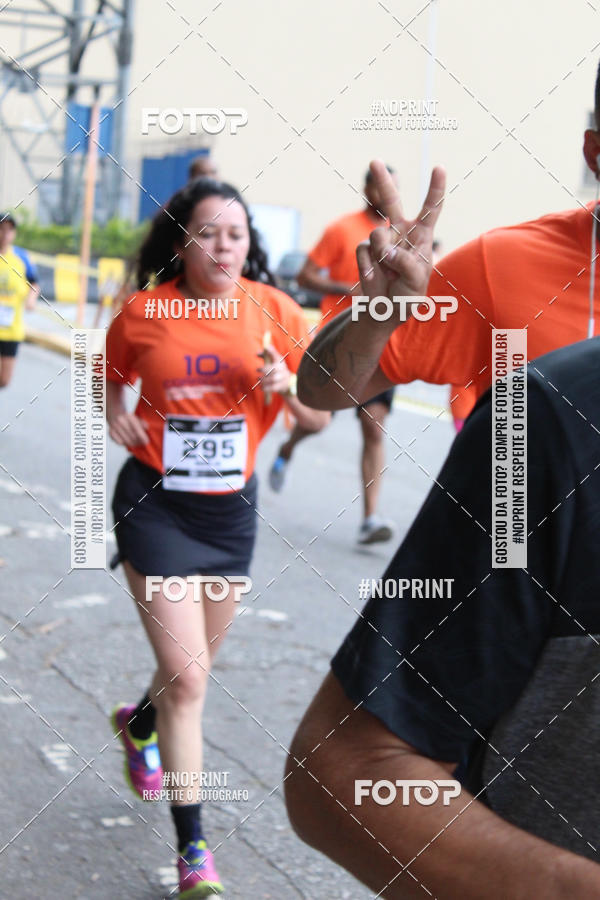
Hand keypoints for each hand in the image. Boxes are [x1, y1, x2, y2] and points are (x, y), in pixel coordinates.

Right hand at [108, 410, 149, 446]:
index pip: (137, 429)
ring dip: (133, 444)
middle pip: (132, 436)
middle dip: (138, 442)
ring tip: (137, 444)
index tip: (146, 442)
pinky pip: (119, 442)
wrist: (115, 414)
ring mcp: (114, 426)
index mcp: (128, 416)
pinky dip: (125, 444)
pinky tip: (129, 442)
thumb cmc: (129, 419)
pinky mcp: (110, 432)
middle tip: (142, 444)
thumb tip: (147, 427)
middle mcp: (120, 420)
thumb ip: (142, 423)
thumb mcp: (136, 418)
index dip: (142, 437)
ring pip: (126, 440)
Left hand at [257, 345, 290, 394]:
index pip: (275, 355)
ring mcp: (282, 378)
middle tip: (258, 370)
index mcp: (280, 362)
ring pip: (273, 379)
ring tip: (258, 379)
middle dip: (265, 370)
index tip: (261, 355)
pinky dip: (266, 388)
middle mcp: (282, 369)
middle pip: (274, 369)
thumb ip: (265, 355)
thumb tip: (257, 354)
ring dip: (264, 379)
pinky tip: (261, 387)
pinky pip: (273, 387)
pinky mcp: (281, 386)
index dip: (269, 354)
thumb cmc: (277, 368)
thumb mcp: (273, 360)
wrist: (287, 380)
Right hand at [357, 159, 445, 306]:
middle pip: (392, 201)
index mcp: (421, 237)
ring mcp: (382, 242)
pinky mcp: (366, 252)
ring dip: (381, 256)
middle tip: (374, 161)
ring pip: (377, 235)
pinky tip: (373, 279)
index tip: (439, 168)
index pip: (430, 209)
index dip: (435, 189)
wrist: (384, 310)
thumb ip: (406, 263)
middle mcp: (401, 234)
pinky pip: (364, 251)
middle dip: (383, 181)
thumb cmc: (408, 295)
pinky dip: (368, 266)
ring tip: (388, 274)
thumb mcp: (416, 281)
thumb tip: (387, 250)